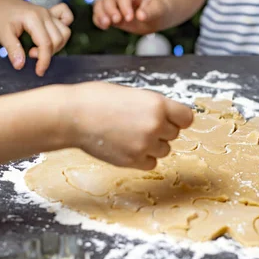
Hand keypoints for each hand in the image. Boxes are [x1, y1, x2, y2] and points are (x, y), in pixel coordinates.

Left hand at [0, 0, 73, 76]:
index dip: (44, 61)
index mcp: (33, 18)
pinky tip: (53, 34)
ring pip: (64, 32)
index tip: (38, 72)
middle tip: (30, 53)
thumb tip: (20, 66)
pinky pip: (67, 17)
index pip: (46, 44)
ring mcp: (48, 13)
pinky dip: (65, 26)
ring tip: (39, 47)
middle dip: (47, 53)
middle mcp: (44, 14)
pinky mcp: (50, 13)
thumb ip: (13, 50)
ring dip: (56, 45)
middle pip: (58, 39)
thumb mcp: (2, 34)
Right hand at [63, 83, 193, 169]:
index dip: (178, 118)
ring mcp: (144, 145)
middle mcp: (155, 125)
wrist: (72, 115)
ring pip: (164, 150)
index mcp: (157, 104)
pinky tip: (127, 146)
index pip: (187, 118)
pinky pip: (151, 163)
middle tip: (139, 124)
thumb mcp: (133, 94)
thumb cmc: (97, 100)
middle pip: (174, 134)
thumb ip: (153, 107)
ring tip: (131, 134)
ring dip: (153, 145)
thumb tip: (168, 118)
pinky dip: (142, 158)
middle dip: (162, 130)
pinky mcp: (133, 161)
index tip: (171, 119)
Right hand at [93, 0, 169, 34]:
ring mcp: (115, 6)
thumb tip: (140, 16)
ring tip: (106, 25)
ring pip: (100, 4)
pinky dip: (98, 20)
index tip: (129, 18)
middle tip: (116, 21)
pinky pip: (99, 14)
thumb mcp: (158, 9)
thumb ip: (150, 12)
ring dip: (100, 14)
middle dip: (110, 10)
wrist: (155, 15)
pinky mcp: (112, 15)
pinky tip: (104, 27)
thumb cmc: (158, 10)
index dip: (124, 7)